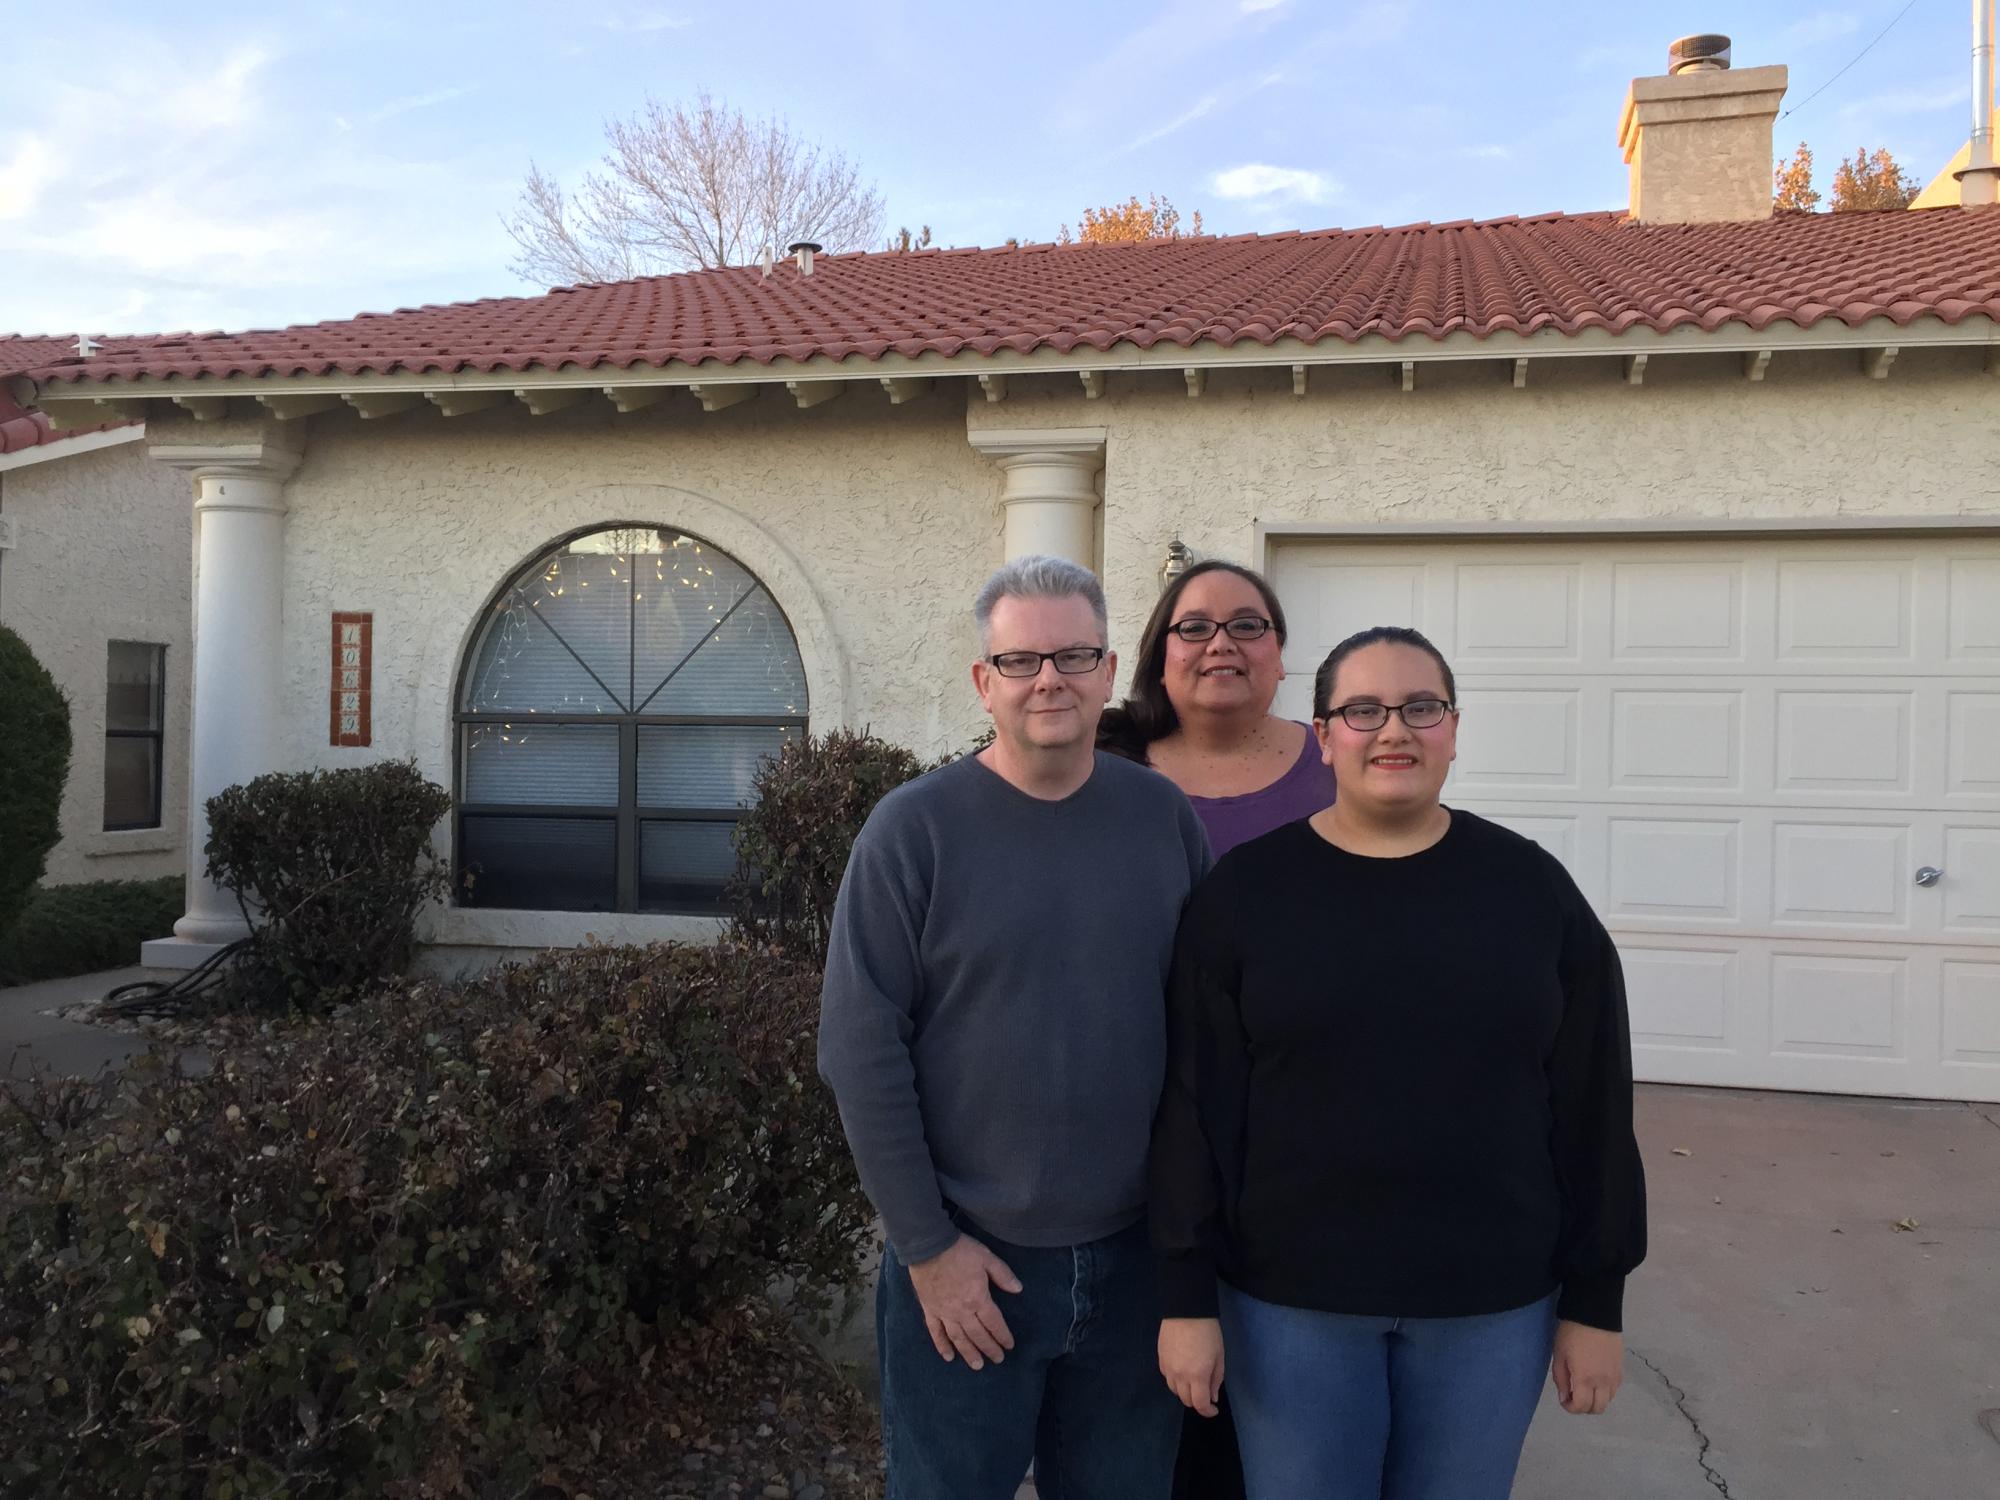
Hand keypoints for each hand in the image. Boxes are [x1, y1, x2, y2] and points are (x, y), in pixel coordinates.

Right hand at [905, 1233, 1022, 1369]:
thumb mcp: (987, 1257)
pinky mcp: (929, 1310)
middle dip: (989, 1348)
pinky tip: (948, 1357)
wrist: (929, 1246)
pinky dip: (942, 1345)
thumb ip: (1003, 1274)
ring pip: (959, 1338)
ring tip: (977, 1366)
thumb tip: (1018, 1289)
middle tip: (998, 1359)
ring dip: (969, 1353)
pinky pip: (936, 1332)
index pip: (994, 1323)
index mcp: (978, 1299)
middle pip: (978, 1335)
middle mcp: (962, 1311)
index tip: (1009, 1346)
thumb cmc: (960, 1251)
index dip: (1003, 1336)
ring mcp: (944, 1313)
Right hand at [1159, 1317, 1225, 1416]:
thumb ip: (1216, 1379)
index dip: (1208, 1411)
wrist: (1186, 1310)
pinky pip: (1168, 1379)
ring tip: (1194, 1383)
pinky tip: (1182, 1372)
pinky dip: (1176, 1381)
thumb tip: (1212, 1397)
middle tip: (1206, 1393)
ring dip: (1185, 1392)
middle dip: (1198, 1401)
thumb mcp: (1219, 1356)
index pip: (1200, 1404)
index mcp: (1197, 1376)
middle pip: (1186, 1400)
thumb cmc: (1208, 1332)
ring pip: (1175, 1391)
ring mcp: (1168, 1369)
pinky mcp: (1160, 1360)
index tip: (1214, 1409)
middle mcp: (1180, 1376)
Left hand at [1550, 1320, 1622, 1414]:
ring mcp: (1614, 1376)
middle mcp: (1603, 1381)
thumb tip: (1565, 1397)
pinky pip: (1615, 1389)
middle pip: (1598, 1408)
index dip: (1570, 1408)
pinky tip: (1596, 1380)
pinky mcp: (1621, 1368)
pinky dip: (1605, 1391)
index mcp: (1585, 1378)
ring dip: (1596, 1400)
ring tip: (1585, 1387)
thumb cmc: (1572, 1333)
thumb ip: (1561, 1379)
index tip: (1564, 1400)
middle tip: (1574, 1395)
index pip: (1581, 1406)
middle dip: (1584, 1408)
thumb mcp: (1559, 1355)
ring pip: (1608, 1400)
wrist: (1595, 1314)